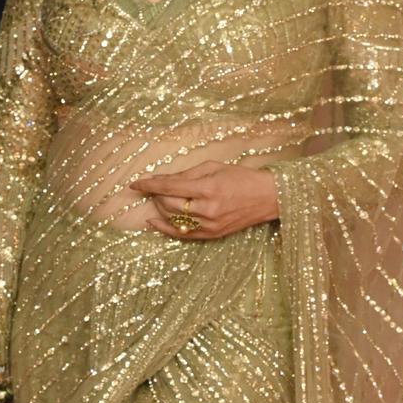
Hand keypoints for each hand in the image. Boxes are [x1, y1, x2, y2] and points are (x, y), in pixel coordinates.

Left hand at [131, 161, 280, 239]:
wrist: (268, 197)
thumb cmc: (242, 177)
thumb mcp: (214, 167)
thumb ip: (186, 174)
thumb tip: (162, 179)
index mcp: (208, 188)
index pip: (170, 187)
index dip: (150, 185)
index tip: (135, 183)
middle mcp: (207, 209)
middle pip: (169, 204)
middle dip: (156, 195)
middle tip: (152, 187)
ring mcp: (209, 225)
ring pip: (173, 219)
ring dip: (160, 209)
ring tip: (157, 199)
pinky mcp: (212, 235)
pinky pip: (182, 234)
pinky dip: (165, 228)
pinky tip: (153, 222)